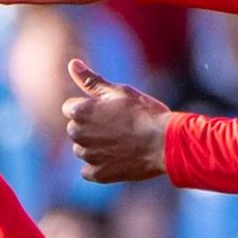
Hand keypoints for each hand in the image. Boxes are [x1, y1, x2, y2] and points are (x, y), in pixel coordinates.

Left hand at [62, 59, 169, 182]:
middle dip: (90, 128)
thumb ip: (91, 80)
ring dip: (95, 147)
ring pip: (82, 150)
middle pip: (75, 130)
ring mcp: (88, 156)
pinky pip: (89, 171)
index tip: (109, 111)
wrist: (167, 143)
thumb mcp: (118, 91)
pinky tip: (117, 159)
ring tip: (121, 142)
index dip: (90, 108)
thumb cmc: (144, 113)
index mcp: (79, 111)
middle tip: (118, 127)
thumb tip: (73, 63)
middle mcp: (78, 134)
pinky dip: (100, 167)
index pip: (70, 109)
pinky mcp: (99, 174)